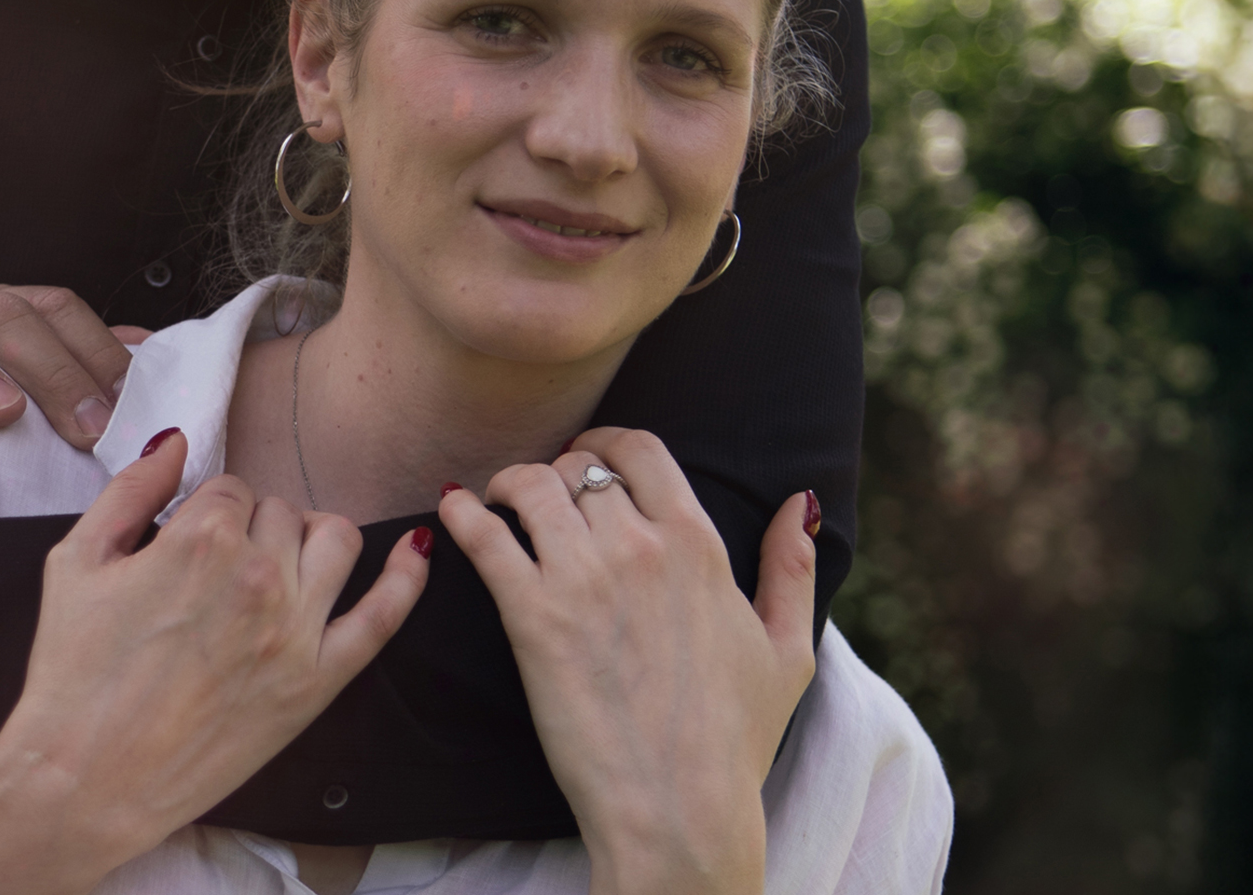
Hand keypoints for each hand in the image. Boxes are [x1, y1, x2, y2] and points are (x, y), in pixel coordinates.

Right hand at [0, 432, 432, 893]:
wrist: (86, 780)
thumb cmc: (73, 674)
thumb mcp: (75, 562)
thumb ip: (130, 489)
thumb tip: (175, 439)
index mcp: (200, 538)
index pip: (230, 488)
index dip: (207, 513)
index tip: (188, 545)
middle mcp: (259, 574)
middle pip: (281, 511)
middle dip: (253, 528)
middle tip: (217, 572)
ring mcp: (296, 630)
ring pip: (337, 541)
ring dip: (312, 539)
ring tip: (283, 564)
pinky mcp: (319, 682)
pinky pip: (384, 615)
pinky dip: (407, 577)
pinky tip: (417, 550)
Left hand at [438, 429, 817, 894]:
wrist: (679, 808)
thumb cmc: (733, 739)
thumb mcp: (788, 650)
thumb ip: (792, 567)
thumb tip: (801, 502)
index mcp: (698, 545)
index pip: (641, 451)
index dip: (605, 443)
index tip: (585, 453)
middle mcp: (640, 547)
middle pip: (580, 470)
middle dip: (559, 473)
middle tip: (542, 494)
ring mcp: (583, 577)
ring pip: (532, 488)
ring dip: (510, 484)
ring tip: (497, 500)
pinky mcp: (533, 616)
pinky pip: (484, 538)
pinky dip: (462, 514)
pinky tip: (451, 507)